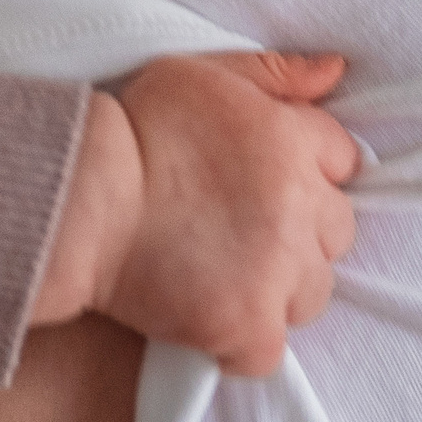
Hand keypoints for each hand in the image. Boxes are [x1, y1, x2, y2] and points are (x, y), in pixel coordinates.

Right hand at [32, 53, 360, 377]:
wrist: (79, 198)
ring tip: (226, 275)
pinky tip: (208, 321)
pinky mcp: (247, 325)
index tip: (268, 182)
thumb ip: (274, 72)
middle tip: (243, 231)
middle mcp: (298, 206)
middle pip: (335, 232)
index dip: (308, 170)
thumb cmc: (131, 129)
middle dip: (300, 231)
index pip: (343, 160)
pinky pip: (268, 351)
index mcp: (291, 140)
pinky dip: (242, 344)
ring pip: (311, 293)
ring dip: (279, 289)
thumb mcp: (202, 72)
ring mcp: (276, 271)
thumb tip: (335, 70)